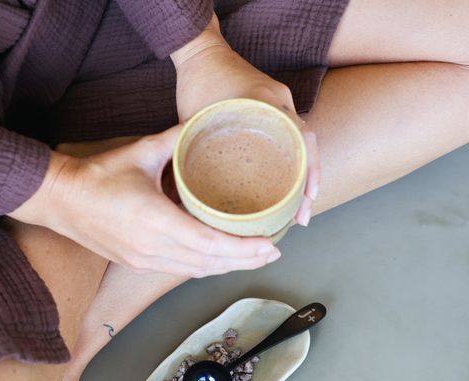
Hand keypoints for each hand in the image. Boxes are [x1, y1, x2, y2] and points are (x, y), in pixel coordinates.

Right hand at [8, 126, 279, 276]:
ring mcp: (144, 260)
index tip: (268, 245)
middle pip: (209, 264)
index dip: (243, 248)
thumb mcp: (141, 151)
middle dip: (245, 261)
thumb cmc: (97, 176)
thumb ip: (177, 138)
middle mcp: (152, 247)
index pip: (210, 242)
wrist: (60, 200)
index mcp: (154, 220)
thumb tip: (205, 124)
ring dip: (228, 268)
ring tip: (255, 258)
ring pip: (197, 272)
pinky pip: (181, 271)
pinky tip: (222, 260)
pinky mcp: (139, 264)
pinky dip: (207, 268)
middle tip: (272, 253)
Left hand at [171, 14, 319, 224]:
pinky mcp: (275, 108)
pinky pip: (292, 137)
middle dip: (310, 185)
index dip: (309, 174)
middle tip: (302, 217)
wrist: (202, 52)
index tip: (305, 202)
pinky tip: (287, 183)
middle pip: (308, 147)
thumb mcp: (193, 120)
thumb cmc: (195, 83)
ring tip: (299, 208)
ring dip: (304, 176)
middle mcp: (281, 103)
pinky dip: (293, 161)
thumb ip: (193, 152)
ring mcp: (281, 104)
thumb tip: (182, 195)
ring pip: (303, 145)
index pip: (301, 140)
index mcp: (266, 103)